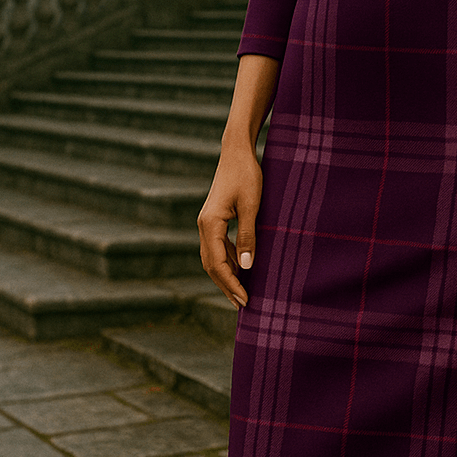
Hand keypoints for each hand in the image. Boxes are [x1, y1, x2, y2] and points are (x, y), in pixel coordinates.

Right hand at [197, 146, 262, 310]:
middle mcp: (204, 225)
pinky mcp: (214, 218)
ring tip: (241, 292)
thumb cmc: (247, 175)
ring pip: (213, 257)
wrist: (236, 151)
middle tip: (243, 305)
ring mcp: (207, 222)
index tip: (245, 300)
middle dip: (226, 286)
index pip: (218, 264)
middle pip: (211, 264)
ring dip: (226, 275)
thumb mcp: (252, 205)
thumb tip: (246, 266)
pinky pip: (218, 246)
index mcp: (210, 224)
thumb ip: (248, 236)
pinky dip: (227, 261)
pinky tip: (240, 268)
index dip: (231, 284)